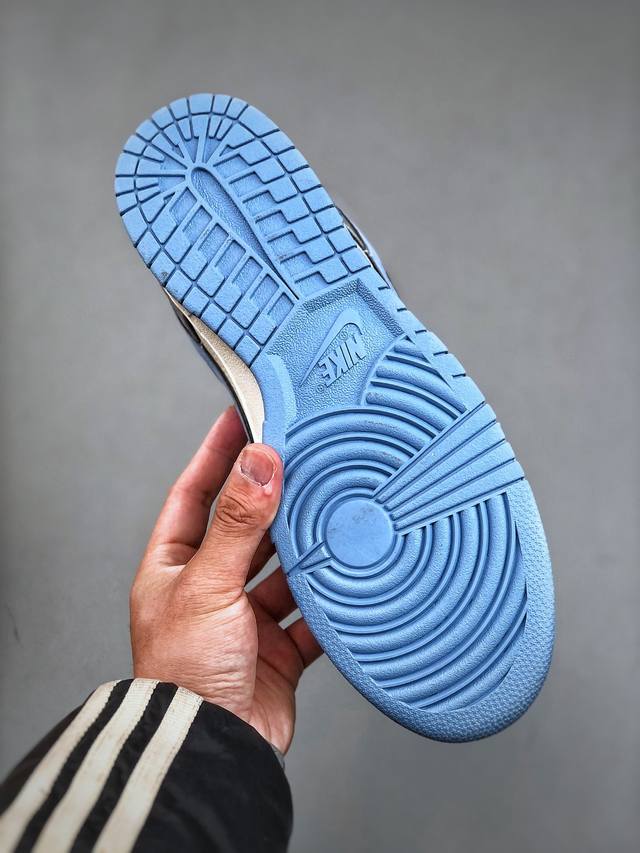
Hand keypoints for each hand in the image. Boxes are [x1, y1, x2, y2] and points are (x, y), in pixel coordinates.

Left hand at [130, 407, 321, 753]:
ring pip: (282, 567)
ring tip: (332, 514)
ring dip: (305, 548)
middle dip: (273, 498)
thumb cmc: (184, 677)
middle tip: (302, 459)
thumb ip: (237, 523)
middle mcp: (209, 588)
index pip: (194, 492)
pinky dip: (327, 596)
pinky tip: (346, 575)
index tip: (241, 417)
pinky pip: (308, 611)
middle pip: (246, 527)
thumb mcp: (207, 585)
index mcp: (174, 567)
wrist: (211, 751)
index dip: (217, 453)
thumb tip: (258, 462)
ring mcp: (244, 618)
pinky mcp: (277, 649)